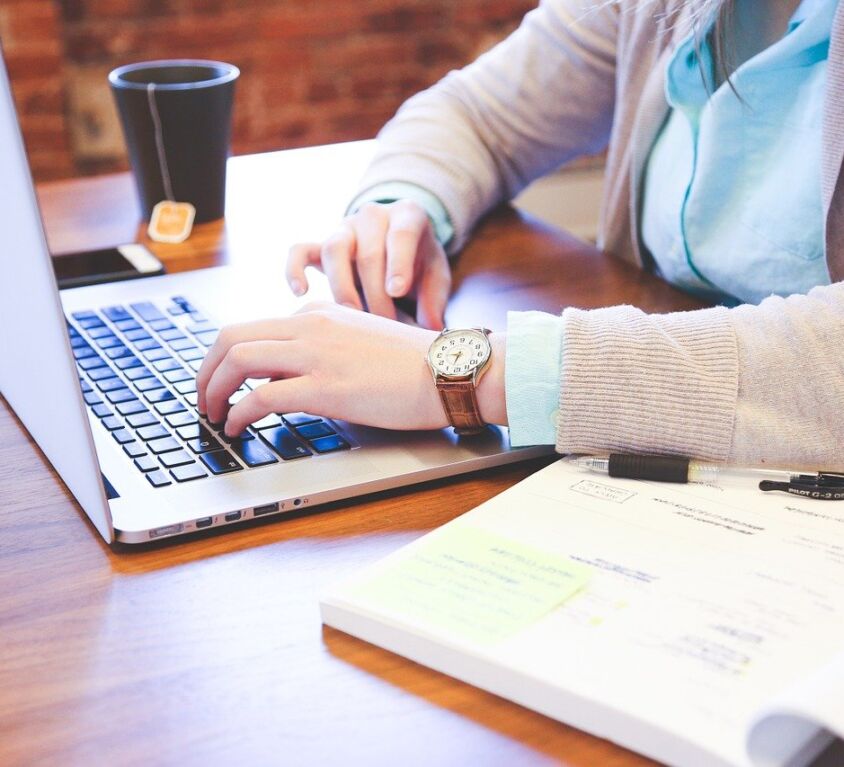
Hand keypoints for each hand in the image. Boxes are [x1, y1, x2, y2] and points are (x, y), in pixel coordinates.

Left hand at [195, 302, 507, 437]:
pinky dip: (239, 414)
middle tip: (203, 398)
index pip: (253, 329)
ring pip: (238, 360)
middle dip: (206, 370)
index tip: (221, 382)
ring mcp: (316, 354)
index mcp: (318, 315)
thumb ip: (325, 348)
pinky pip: (261, 396)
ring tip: (212, 415)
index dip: (226, 359)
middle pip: (231, 337)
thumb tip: (292, 374)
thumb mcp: (360, 341)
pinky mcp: (325, 387)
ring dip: (213, 390)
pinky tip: (238, 428)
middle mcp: (310, 326)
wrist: (449, 370)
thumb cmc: (414, 364)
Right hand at [286, 200, 450, 329]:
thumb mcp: (436, 276)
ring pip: (334, 249)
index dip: (398, 263)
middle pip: (368, 252)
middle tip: (384, 325)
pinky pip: (300, 251)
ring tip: (352, 317)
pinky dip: (295, 269)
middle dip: (375, 293)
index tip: (397, 291)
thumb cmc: (420, 264)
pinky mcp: (321, 245)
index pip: (401, 234)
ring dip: (342, 287)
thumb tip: (431, 328)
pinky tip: (300, 293)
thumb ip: (435, 299)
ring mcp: (344, 229)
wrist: (398, 246)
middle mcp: (373, 216)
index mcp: (407, 216)